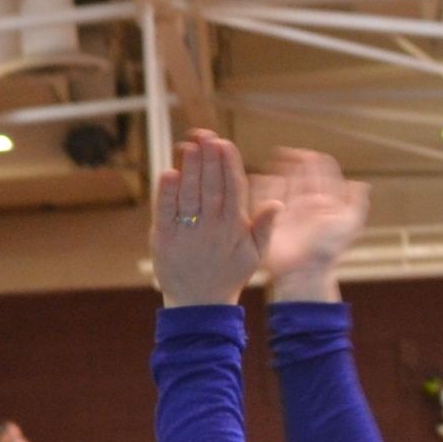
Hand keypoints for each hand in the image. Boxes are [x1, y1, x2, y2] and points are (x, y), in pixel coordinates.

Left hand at [151, 131, 275, 308]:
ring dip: (191, 169)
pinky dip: (167, 193)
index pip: (234, 189)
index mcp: (234, 227)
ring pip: (190, 195)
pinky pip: (165, 212)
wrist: (199, 305)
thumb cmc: (228, 274)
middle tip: (207, 136)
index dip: (229, 165)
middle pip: (212, 187)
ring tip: (191, 146)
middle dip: (210, 160)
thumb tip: (279, 201)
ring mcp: (187, 233)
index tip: (226, 143)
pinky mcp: (163, 240)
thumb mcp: (254, 254)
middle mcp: (212, 228)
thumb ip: (264, 227)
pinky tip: (169, 173)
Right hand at [258, 148, 368, 304]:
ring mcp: (288, 211)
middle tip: (282, 152)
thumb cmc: (328, 250)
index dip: (313, 160)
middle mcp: (305, 204)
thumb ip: (356, 203)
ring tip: (271, 162)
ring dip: (276, 171)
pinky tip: (258, 178)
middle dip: (292, 161)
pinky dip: (261, 187)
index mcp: (323, 202)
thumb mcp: (349, 225)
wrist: (304, 271)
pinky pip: (264, 198)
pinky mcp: (272, 219)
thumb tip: (361, 184)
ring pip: (281, 183)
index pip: (319, 173)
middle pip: (299, 174)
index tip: (304, 154)